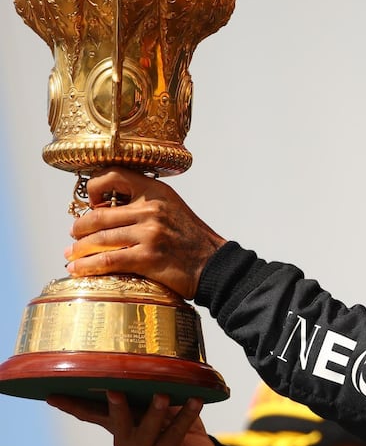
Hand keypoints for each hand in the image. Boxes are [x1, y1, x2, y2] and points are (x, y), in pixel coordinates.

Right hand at [47, 391, 220, 445]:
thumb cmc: (172, 423)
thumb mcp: (155, 404)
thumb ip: (145, 390)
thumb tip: (142, 361)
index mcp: (118, 425)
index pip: (90, 414)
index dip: (71, 405)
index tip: (50, 394)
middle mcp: (125, 441)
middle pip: (115, 423)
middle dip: (115, 406)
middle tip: (114, 390)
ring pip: (146, 431)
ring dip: (155, 412)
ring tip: (162, 394)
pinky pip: (175, 435)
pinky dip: (186, 416)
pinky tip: (195, 400)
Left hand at [65, 167, 226, 299]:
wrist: (215, 265)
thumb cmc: (192, 239)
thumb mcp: (172, 208)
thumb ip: (145, 205)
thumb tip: (109, 211)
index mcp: (155, 191)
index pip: (113, 175)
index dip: (94, 189)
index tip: (92, 205)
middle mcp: (151, 209)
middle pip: (99, 215)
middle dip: (79, 229)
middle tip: (74, 236)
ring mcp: (149, 234)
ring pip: (99, 239)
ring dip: (78, 250)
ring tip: (71, 256)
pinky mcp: (147, 258)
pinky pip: (108, 260)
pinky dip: (87, 266)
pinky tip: (78, 270)